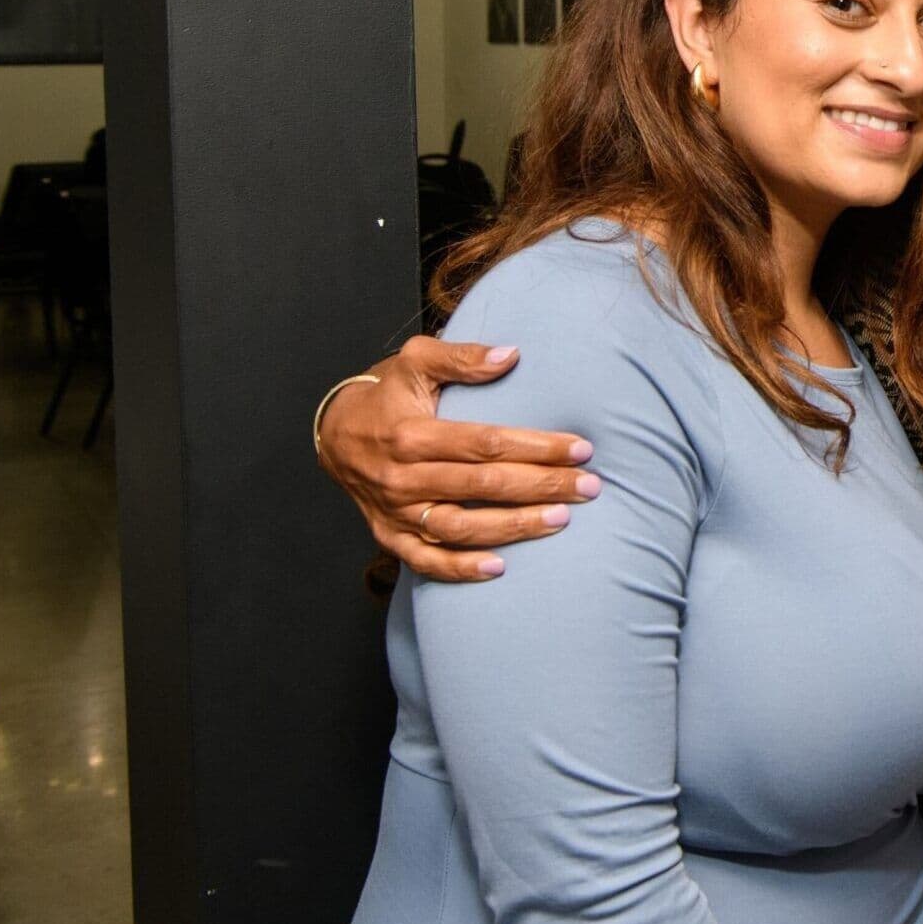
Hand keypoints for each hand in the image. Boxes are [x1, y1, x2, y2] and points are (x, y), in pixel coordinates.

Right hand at [317, 336, 596, 581]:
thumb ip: (461, 358)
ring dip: (514, 527)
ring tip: (562, 520)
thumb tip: (511, 354)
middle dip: (543, 486)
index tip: (581, 449)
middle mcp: (403, 477)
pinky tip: (500, 568)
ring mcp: (396, 511)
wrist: (332, 434)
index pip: (486, 444)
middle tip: (590, 486)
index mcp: (412, 434)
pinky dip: (460, 569)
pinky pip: (426, 560)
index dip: (537, 448)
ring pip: (462, 527)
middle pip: (484, 486)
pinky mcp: (389, 535)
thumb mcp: (415, 360)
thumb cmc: (384, 393)